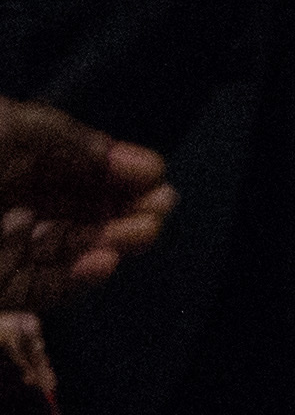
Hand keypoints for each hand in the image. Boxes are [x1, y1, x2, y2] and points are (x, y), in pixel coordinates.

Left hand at [0, 102, 173, 317]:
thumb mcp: (13, 127)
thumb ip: (76, 143)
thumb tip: (142, 164)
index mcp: (8, 158)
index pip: (75, 169)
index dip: (118, 173)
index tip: (156, 177)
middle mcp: (6, 203)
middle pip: (77, 212)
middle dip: (124, 210)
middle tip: (159, 209)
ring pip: (67, 251)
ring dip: (112, 243)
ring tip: (141, 234)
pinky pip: (41, 287)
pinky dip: (78, 279)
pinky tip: (104, 262)